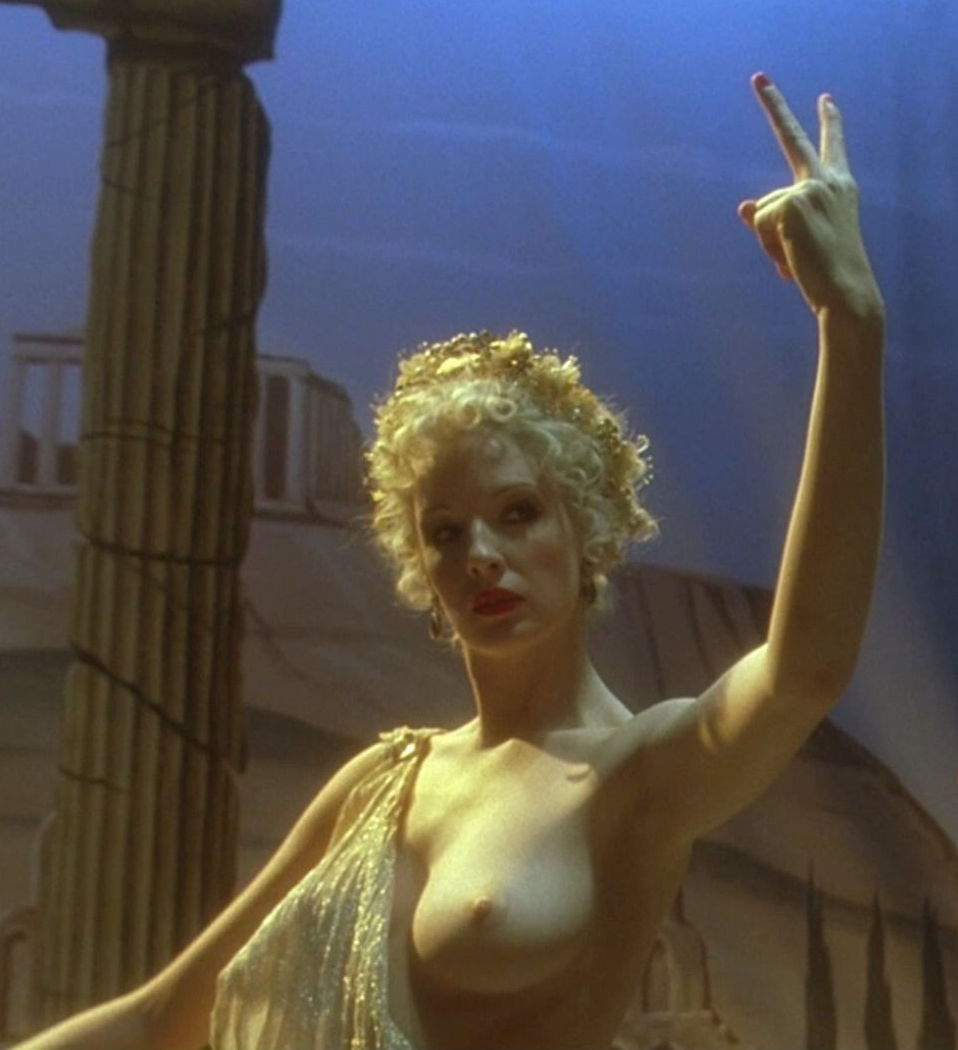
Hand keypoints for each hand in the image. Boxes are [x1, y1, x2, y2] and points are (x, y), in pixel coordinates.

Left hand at [738, 73, 882, 320]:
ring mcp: (808, 189)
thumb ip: (772, 218)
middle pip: (792, 136)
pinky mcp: (790, 204)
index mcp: (838, 186)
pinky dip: (768, 247)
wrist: (844, 289)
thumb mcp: (800, 239)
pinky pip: (760, 225)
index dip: (829, 122)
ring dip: (770, 240)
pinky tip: (792, 258)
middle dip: (774, 104)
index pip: (832, 146)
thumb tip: (742, 206)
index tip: (824, 98)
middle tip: (758, 77)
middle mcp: (826, 180)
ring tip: (798, 257)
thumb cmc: (823, 269)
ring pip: (764, 211)